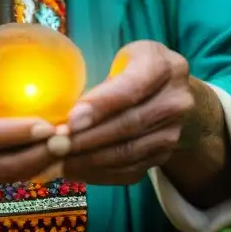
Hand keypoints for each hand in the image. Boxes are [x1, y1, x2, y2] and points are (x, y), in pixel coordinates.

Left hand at [60, 40, 195, 184]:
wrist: (175, 94)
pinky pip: (130, 169)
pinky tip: (75, 170)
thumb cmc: (138, 69)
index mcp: (164, 67)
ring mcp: (173, 132)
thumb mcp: (124, 59)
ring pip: (128, 152)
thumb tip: (61, 109)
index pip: (131, 88)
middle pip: (128, 124)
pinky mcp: (165, 155)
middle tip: (55, 145)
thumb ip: (102, 80)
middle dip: (87, 138)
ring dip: (89, 159)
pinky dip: (99, 173)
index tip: (71, 121)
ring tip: (58, 160)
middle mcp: (175, 101)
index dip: (100, 105)